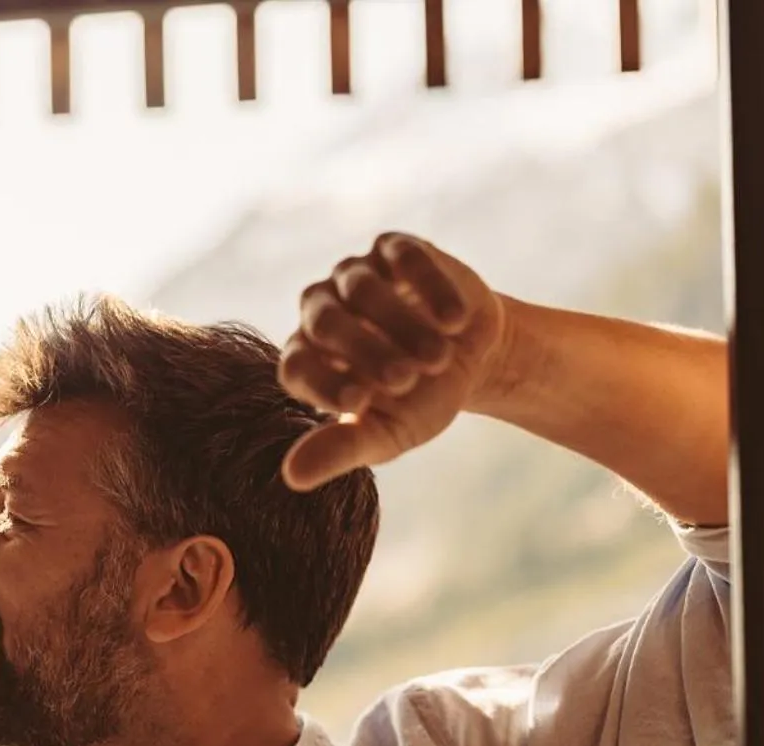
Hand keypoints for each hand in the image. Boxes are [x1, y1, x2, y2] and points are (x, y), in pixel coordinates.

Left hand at [277, 234, 509, 489]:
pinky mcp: (395, 249)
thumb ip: (341, 449)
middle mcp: (321, 310)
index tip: (362, 403)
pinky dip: (429, 287)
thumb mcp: (384, 434)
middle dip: (365, 352)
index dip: (323, 383)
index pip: (296, 365)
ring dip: (401, 325)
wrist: (472, 361)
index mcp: (308, 357)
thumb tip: (292, 479)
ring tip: (437, 359)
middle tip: (405, 380)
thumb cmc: (419, 402)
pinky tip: (455, 320)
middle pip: (324, 322)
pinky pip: (402, 256)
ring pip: (361, 287)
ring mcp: (355, 275)